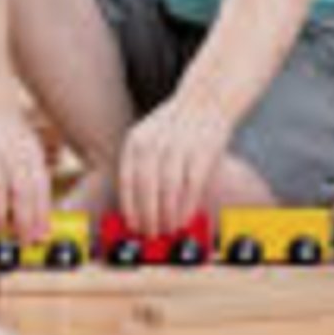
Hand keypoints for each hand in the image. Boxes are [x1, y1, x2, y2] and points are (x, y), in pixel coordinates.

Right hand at [0, 108, 50, 242]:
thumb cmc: (10, 141)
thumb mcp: (29, 155)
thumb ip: (36, 191)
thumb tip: (43, 231)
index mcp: (30, 150)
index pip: (39, 185)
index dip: (40, 212)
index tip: (38, 236)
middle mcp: (9, 149)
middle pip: (20, 187)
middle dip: (22, 218)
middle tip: (19, 238)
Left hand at [119, 94, 229, 237]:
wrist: (206, 100)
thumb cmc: (175, 126)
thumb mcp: (149, 136)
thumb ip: (141, 165)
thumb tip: (138, 207)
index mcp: (136, 139)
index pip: (127, 179)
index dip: (130, 206)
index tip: (132, 225)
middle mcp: (154, 142)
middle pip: (146, 188)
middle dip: (148, 216)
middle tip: (151, 234)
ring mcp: (178, 146)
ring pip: (168, 191)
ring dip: (167, 216)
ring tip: (167, 230)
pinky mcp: (202, 152)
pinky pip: (191, 187)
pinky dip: (186, 207)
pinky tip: (184, 220)